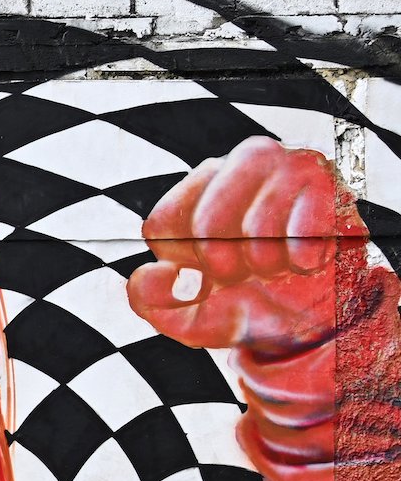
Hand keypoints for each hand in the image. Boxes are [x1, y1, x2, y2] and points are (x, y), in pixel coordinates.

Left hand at [128, 136, 363, 353]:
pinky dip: (301, 262)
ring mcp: (289, 165)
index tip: (207, 275)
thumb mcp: (187, 314)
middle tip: (247, 273)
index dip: (182, 265)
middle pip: (205, 225)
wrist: (321, 318)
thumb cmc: (247, 303)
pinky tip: (306, 262)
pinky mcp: (332, 185)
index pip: (163, 224)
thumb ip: (150, 299)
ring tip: (279, 264)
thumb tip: (148, 274)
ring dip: (268, 267)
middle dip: (225, 269)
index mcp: (197, 187)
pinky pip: (305, 232)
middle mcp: (240, 162)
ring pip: (257, 229)